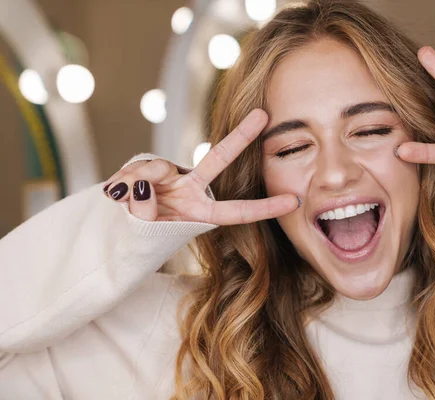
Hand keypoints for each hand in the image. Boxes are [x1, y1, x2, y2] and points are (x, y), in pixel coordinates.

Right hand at [103, 109, 298, 222]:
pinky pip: (137, 169)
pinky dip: (124, 182)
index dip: (264, 206)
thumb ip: (144, 213)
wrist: (119, 232)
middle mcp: (191, 190)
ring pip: (155, 167)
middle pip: (217, 159)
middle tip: (263, 115)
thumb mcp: (144, 234)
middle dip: (239, 137)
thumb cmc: (141, 238)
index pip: (236, 211)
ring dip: (137, 182)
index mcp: (200, 214)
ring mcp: (171, 176)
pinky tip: (116, 193)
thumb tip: (144, 186)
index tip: (294, 200)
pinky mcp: (150, 168)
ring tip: (123, 201)